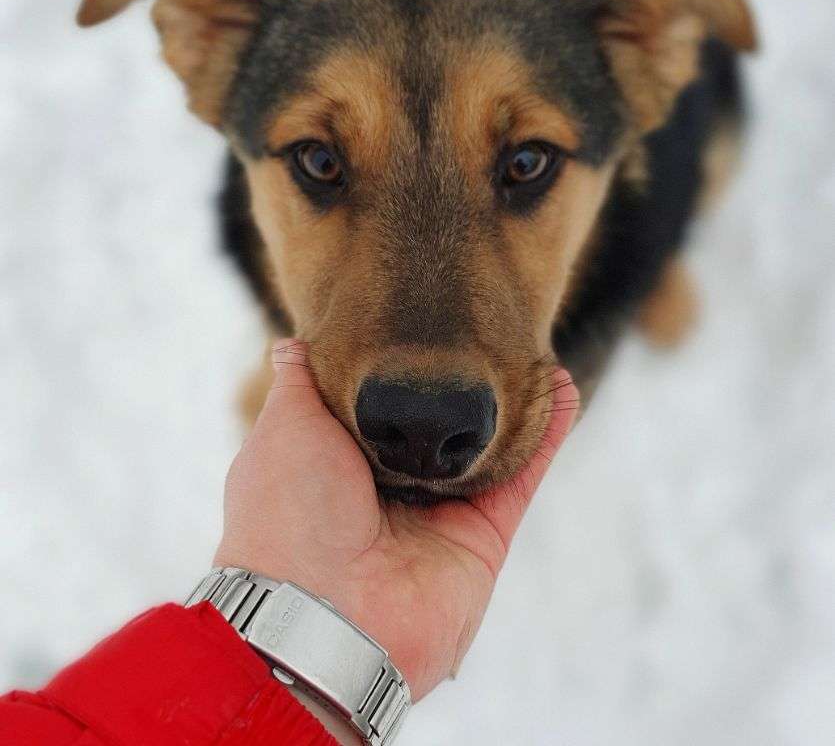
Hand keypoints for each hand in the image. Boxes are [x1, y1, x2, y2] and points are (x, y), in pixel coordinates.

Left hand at [215, 340, 578, 702]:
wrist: (322, 612)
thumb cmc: (290, 510)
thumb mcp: (284, 428)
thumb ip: (301, 383)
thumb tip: (292, 344)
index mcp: (339, 462)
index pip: (382, 404)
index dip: (406, 368)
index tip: (430, 326)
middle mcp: (391, 488)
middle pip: (440, 427)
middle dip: (467, 387)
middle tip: (495, 336)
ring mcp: (440, 514)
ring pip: (489, 447)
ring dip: (519, 403)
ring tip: (540, 355)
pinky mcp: (483, 537)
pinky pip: (522, 477)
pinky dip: (548, 436)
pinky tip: (564, 389)